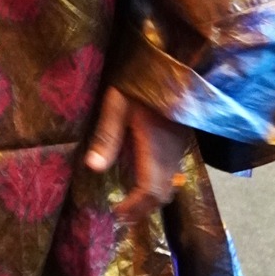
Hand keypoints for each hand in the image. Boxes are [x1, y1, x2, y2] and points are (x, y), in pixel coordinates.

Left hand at [84, 86, 188, 221]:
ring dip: (151, 197)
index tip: (116, 213)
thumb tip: (93, 168)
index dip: (134, 207)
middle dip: (143, 208)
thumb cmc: (143, 80)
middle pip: (163, 193)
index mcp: (156, 148)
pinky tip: (141, 177)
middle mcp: (172, 153)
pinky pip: (172, 171)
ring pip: (170, 183)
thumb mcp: (118, 104)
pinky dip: (157, 183)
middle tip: (122, 214)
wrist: (177, 61)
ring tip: (129, 201)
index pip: (150, 190)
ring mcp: (179, 146)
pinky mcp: (180, 139)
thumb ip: (107, 135)